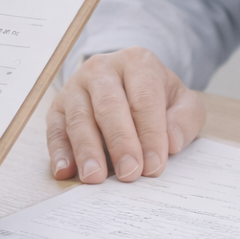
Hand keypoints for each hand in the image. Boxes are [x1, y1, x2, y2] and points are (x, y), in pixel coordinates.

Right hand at [47, 47, 205, 182]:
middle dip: (119, 142)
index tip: (154, 165)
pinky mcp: (58, 106)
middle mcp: (102, 68)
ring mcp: (76, 85)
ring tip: (95, 177)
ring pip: (79, 117)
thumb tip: (170, 142)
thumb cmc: (157, 98)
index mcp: (137, 62)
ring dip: (86, 149)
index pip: (144, 98)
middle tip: (129, 173)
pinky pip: (55, 128)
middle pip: (109, 105)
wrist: (129, 86)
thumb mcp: (182, 103)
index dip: (150, 133)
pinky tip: (66, 171)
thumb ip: (184, 120)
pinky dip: (59, 151)